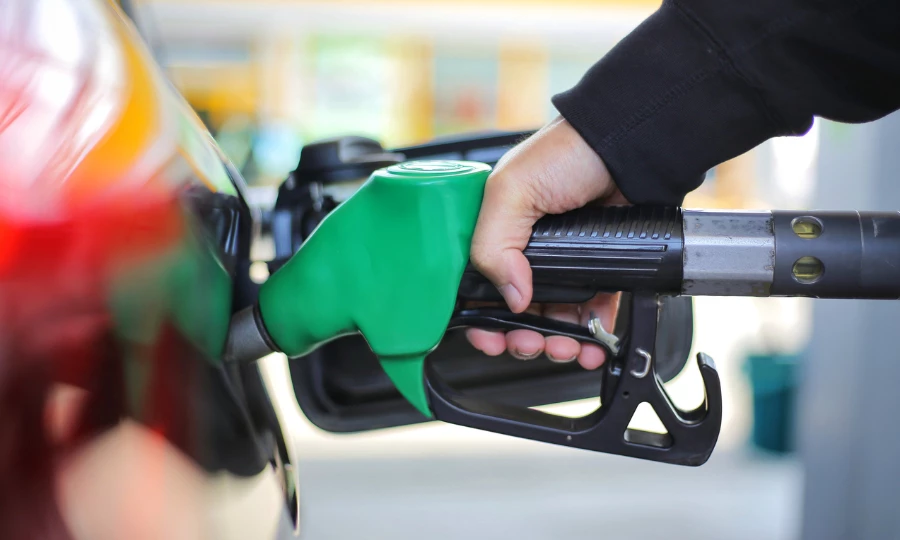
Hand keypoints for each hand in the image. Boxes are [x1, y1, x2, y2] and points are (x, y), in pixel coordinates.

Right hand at [467, 117, 627, 369]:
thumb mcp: (512, 191)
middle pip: (517, 311)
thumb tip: (510, 298)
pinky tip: (593, 344)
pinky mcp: (601, 266)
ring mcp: (565, 260)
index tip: (490, 338)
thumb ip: (494, 246)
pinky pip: (593, 311)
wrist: (630, 144)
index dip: (481, 319)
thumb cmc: (568, 151)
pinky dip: (592, 333)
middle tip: (530, 343)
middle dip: (522, 336)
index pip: (479, 287)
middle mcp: (528, 249)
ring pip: (554, 318)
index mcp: (498, 232)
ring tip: (566, 348)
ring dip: (558, 342)